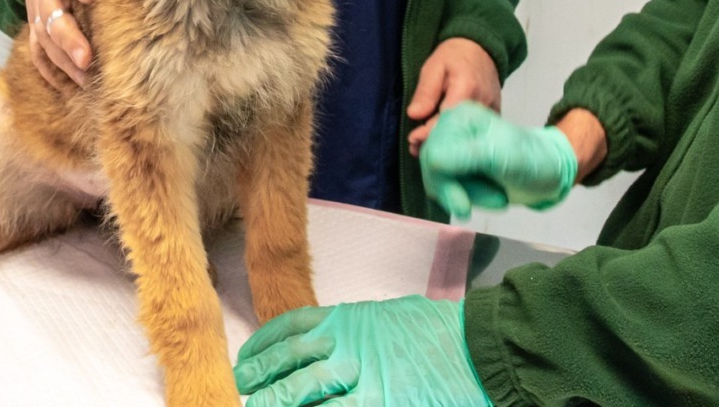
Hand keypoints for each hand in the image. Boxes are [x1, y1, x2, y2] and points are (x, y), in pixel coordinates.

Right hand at [24, 0, 92, 87]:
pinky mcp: (33, 23)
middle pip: (50, 12)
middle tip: (86, 59)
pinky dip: (47, 69)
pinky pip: (35, 49)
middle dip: (68, 37)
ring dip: (62, 60)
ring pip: (42, 36)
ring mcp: (36, 6)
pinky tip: (67, 86)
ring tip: (85, 79)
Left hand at [234, 296, 493, 406]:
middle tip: (237, 390)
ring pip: (303, 393)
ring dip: (274, 401)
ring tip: (254, 406)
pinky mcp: (378, 401)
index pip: (290, 328)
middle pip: (288, 363)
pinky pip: (336, 406)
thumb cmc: (440, 334)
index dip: (262, 347)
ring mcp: (361, 380)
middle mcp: (347, 346)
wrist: (481, 350)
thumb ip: (352, 331)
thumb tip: (323, 345)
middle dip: (258, 380)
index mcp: (348, 320)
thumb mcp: (388, 320)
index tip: (244, 360)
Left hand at [407, 38, 500, 155]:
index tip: (413, 139)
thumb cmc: (454, 56)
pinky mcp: (494, 117)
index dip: (428, 133)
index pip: (446, 120)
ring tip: (425, 148)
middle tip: (414, 148)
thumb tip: (414, 114)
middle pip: (457, 134)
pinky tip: (445, 144)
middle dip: (434, 143)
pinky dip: (460, 139)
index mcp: (466, 89)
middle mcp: (481, 104)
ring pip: (467, 136)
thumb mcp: (433, 67)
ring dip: (446, 145)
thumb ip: (425, 91)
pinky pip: (477, 134)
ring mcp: (490, 112)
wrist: (481, 49)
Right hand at [419, 102, 576, 216]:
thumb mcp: (501, 157)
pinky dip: (469, 198)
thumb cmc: (532, 160)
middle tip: (496, 201)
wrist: (551, 173)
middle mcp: (451, 129)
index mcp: (459, 116)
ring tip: (499, 198)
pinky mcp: (458, 165)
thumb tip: (432, 161)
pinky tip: (492, 197)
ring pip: (438, 181)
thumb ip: (465, 156)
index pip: (433, 152)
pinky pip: (447, 188)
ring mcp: (454, 147)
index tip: (465, 205)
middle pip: (432, 167)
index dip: (445, 180)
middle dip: (460, 190)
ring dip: (468, 196)